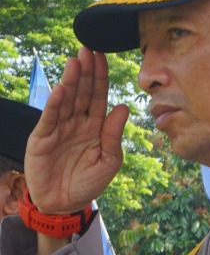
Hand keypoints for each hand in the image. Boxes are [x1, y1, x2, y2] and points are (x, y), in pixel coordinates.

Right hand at [24, 48, 128, 213]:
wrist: (63, 204)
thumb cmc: (88, 183)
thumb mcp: (108, 161)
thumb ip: (114, 135)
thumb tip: (123, 107)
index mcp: (95, 126)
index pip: (99, 96)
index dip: (100, 77)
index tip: (102, 56)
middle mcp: (76, 122)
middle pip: (82, 92)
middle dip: (86, 71)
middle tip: (88, 49)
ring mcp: (59, 128)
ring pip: (67, 100)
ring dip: (71, 81)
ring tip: (76, 62)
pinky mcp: (42, 138)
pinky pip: (51, 117)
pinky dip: (55, 103)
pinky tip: (62, 88)